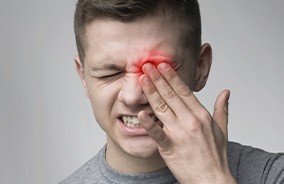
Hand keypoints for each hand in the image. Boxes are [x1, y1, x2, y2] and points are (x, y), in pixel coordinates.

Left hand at [138, 62, 235, 183]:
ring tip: (142, 79)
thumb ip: (222, 108)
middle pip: (171, 95)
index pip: (184, 91)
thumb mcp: (222, 129)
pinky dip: (149, 124)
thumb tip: (226, 92)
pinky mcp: (171, 148)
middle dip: (158, 78)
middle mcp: (191, 121)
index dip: (172, 77)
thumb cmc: (215, 155)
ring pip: (162, 108)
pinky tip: (140, 113)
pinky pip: (157, 133)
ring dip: (151, 92)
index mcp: (201, 115)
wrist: (212, 179)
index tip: (163, 65)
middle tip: (148, 65)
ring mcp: (180, 134)